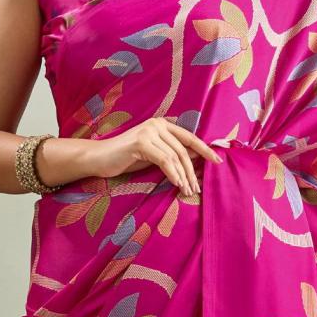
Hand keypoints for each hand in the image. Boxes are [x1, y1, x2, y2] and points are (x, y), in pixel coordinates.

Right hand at [82, 116, 224, 198]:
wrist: (99, 158)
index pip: (189, 138)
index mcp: (162, 124)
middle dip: (192, 170)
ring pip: (175, 156)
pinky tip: (177, 185)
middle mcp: (157, 124)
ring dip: (183, 176)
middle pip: (183, 149)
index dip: (205, 149)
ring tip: (188, 191)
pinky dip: (173, 174)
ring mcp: (149, 131)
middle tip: (197, 188)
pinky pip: (164, 160)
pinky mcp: (141, 142)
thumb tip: (195, 161)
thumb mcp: (153, 155)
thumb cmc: (126, 158)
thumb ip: (171, 154)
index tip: (218, 161)